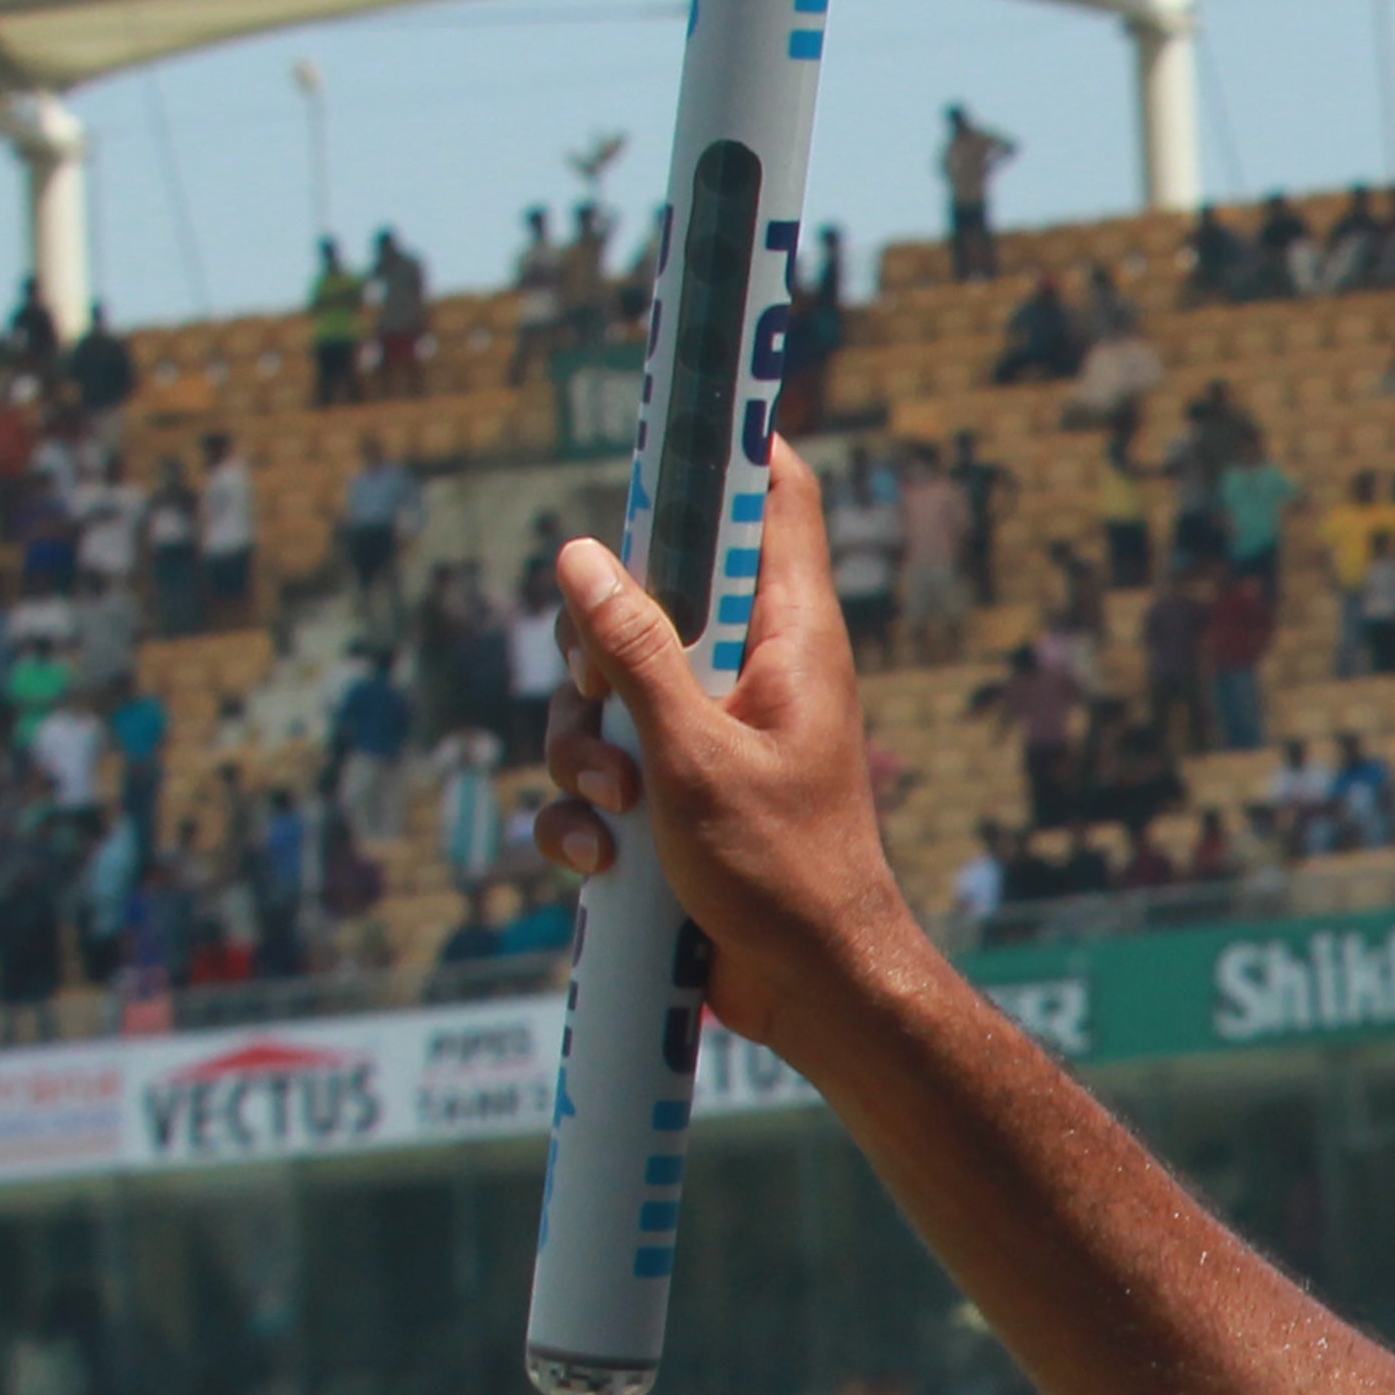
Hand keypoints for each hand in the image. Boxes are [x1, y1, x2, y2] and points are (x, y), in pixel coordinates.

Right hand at [530, 439, 925, 1067]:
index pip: (775, 502)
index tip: (673, 402)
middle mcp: (753, 675)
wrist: (812, 993)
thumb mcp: (693, 755)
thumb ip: (637, 652)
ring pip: (602, 696)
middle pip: (646, 596)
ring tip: (620, 809)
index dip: (728, 447)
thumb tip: (583, 553)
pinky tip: (603, 862)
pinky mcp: (675, 798)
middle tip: (612, 711)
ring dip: (585, 755)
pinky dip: (586, 819)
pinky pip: (599, 776)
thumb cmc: (782, 875)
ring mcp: (710, 736)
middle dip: (595, 654)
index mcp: (792, 642)